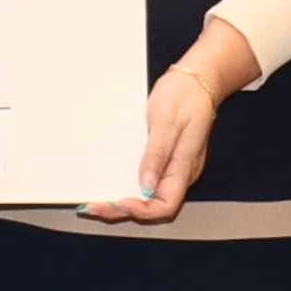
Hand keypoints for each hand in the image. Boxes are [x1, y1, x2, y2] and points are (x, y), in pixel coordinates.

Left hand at [90, 21, 257, 225]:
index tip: (117, 202)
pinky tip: (112, 183)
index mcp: (185, 167)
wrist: (197, 80)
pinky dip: (128, 186)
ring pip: (148, 197)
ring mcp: (173, 168)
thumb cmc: (184, 96)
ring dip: (123, 201)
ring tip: (97, 200)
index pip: (165, 206)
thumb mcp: (167, 121)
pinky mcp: (165, 160)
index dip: (141, 210)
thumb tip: (147, 185)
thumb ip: (158, 154)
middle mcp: (180, 173)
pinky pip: (147, 181)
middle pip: (153, 206)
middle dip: (123, 210)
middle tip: (93, 206)